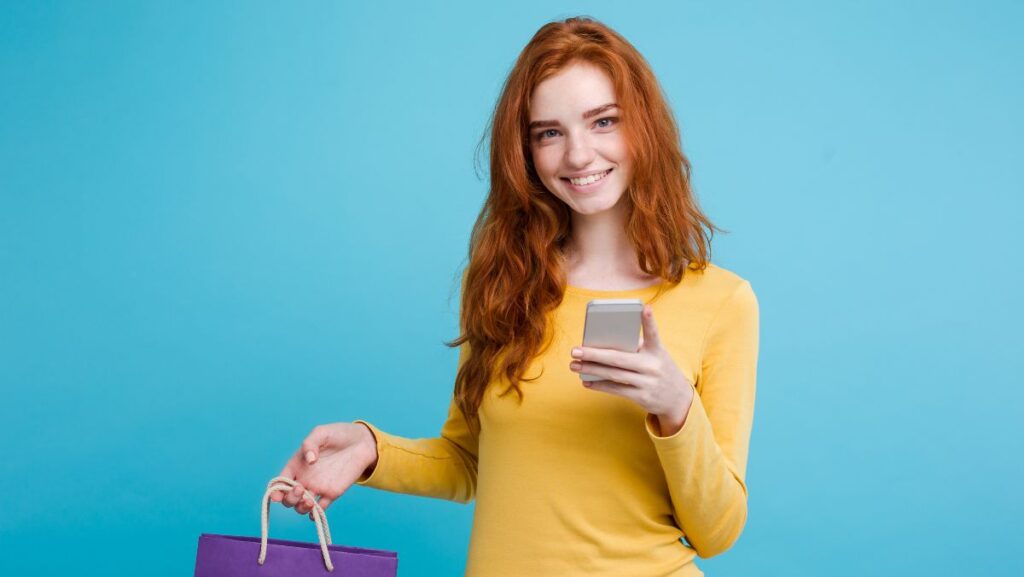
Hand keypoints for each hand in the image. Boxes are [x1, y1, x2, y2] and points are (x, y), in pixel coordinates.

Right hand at [271, 422, 377, 517]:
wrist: (361, 442)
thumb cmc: (338, 434)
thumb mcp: (321, 433)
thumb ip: (311, 443)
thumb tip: (310, 460)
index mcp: (296, 465)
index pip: (280, 482)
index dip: (275, 490)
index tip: (277, 495)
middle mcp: (304, 479)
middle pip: (289, 498)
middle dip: (290, 498)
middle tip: (300, 489)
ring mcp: (317, 488)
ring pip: (302, 506)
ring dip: (301, 508)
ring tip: (309, 501)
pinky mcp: (332, 493)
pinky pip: (320, 509)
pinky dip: (316, 514)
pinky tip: (316, 511)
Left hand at [569, 305, 694, 435]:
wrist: (678, 400)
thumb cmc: (659, 370)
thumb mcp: (656, 356)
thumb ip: (637, 348)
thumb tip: (602, 345)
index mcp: (657, 350)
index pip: (653, 333)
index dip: (649, 320)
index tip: (644, 308)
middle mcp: (653, 365)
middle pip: (619, 358)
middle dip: (594, 354)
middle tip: (575, 351)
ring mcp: (648, 382)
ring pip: (613, 374)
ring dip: (591, 370)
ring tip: (574, 365)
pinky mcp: (642, 396)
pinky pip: (616, 389)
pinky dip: (599, 384)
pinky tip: (586, 380)